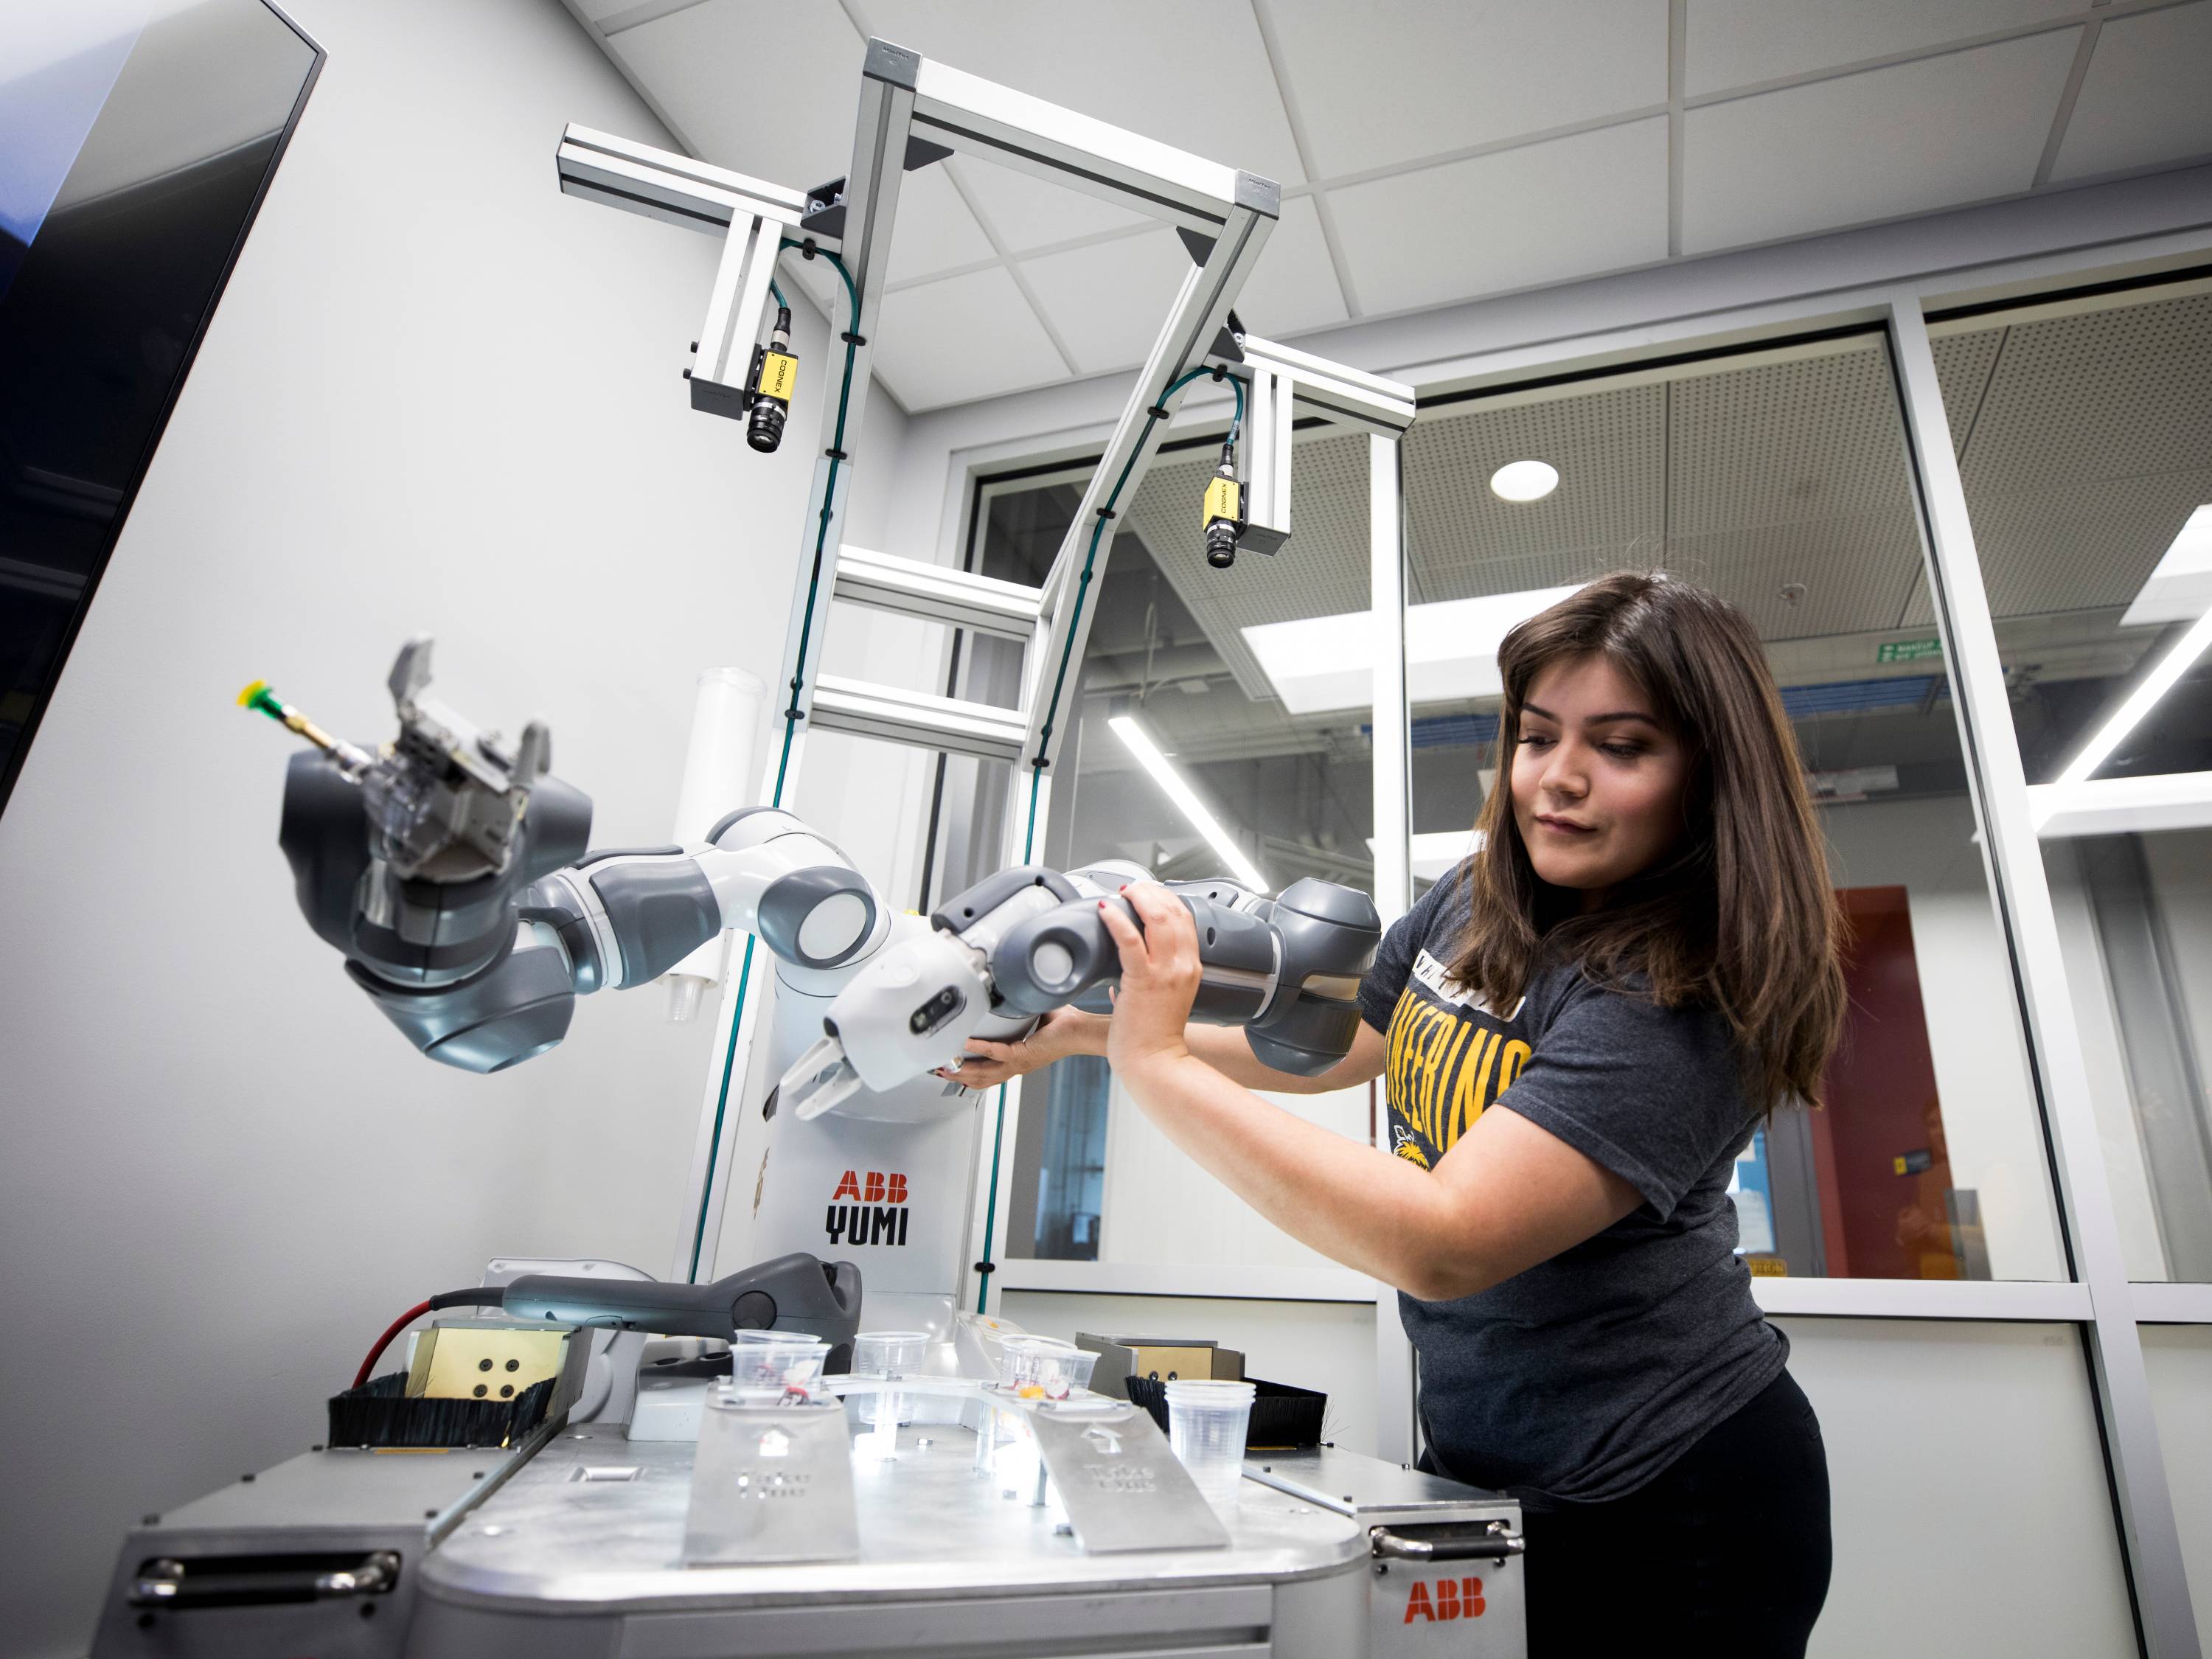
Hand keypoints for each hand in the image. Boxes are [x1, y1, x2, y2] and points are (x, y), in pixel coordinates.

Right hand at [932, 1006, 1104, 1087]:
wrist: (1081, 1029)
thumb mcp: (1032, 1014)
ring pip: (985, 1072)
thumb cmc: (1064, 1023)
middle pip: (981, 1079)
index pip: (988, 1070)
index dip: (968, 1072)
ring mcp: (1019, 1063)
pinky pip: (996, 1053)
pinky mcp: (1023, 1055)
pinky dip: (979, 1048)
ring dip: (964, 1069)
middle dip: (959, 1076)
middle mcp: (1016, 1065)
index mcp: (1017, 1058)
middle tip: (939, 1070)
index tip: (951, 1067)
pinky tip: (965, 1044)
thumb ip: (1017, 1007)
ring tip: (946, 1063)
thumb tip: (1005, 989)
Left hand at [1099, 883, 1200, 1081]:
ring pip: (1157, 918)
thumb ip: (1150, 981)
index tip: (1148, 893)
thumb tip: (1121, 976)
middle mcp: (1182, 965)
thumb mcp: (1165, 1000)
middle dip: (1150, 892)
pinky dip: (1117, 921)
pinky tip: (1106, 910)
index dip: (1166, 898)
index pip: (1185, 919)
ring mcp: (1165, 972)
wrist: (1155, 1062)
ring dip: (1137, 898)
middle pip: (1173, 911)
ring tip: (1122, 893)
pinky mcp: (1143, 981)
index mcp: (1191, 967)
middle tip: (1131, 888)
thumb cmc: (1154, 1037)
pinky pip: (1130, 941)